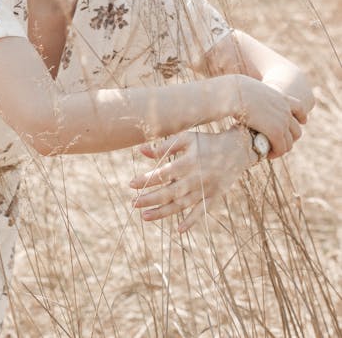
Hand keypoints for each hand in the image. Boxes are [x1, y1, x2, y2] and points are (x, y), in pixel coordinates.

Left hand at [130, 129, 251, 231]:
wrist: (237, 150)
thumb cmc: (207, 142)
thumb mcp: (187, 138)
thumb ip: (165, 145)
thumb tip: (141, 150)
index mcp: (189, 161)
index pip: (163, 173)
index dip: (147, 179)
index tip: (131, 184)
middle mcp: (197, 177)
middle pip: (170, 192)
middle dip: (150, 199)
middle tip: (133, 203)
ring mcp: (206, 190)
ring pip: (182, 205)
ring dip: (163, 212)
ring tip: (144, 217)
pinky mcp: (214, 197)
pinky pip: (202, 212)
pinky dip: (192, 221)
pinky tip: (179, 230)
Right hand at [232, 76, 303, 157]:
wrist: (234, 93)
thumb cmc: (235, 90)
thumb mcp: (251, 88)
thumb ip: (257, 92)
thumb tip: (251, 89)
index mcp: (281, 97)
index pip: (300, 108)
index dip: (301, 117)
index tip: (301, 122)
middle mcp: (285, 109)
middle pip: (297, 130)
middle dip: (289, 139)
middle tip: (277, 144)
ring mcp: (282, 121)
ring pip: (289, 142)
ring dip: (280, 149)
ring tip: (270, 151)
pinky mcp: (275, 131)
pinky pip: (281, 148)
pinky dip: (275, 153)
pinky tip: (266, 154)